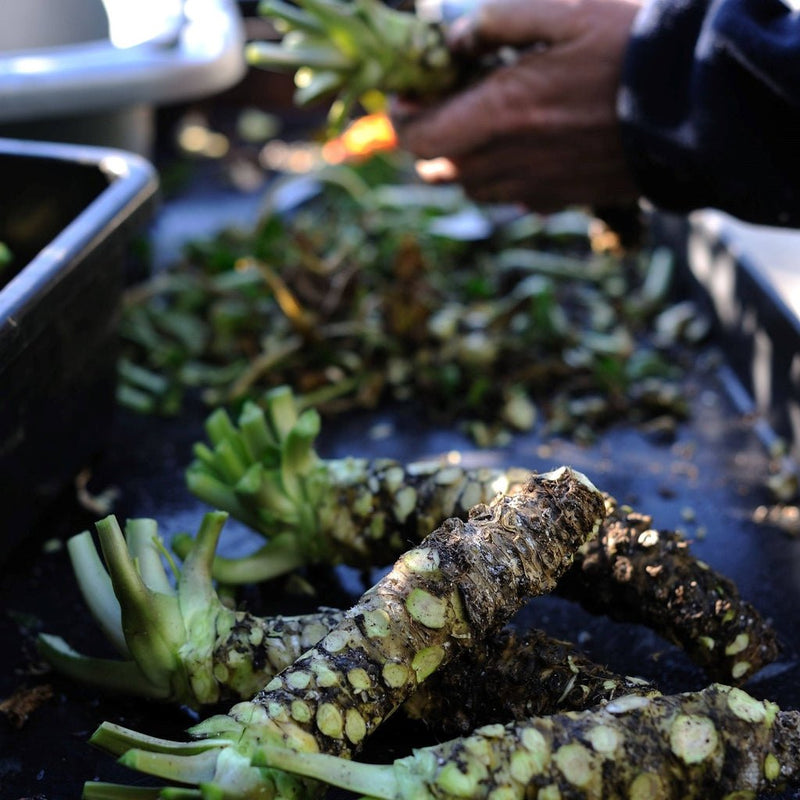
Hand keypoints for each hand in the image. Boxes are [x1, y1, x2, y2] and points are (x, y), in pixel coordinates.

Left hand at [392, 0, 642, 211]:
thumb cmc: (631, 48)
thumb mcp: (564, 10)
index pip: (418, 137)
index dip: (402, 118)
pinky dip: (501, 176)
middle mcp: (509, 160)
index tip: (410, 92)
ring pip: (471, 186)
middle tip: (448, 100)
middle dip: (431, 134)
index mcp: (501, 113)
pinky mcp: (560, 198)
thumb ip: (498, 20)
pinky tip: (525, 147)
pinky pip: (511, 198)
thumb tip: (454, 40)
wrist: (695, 107)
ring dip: (463, 158)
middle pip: (438, 166)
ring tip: (484, 122)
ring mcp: (534, 186)